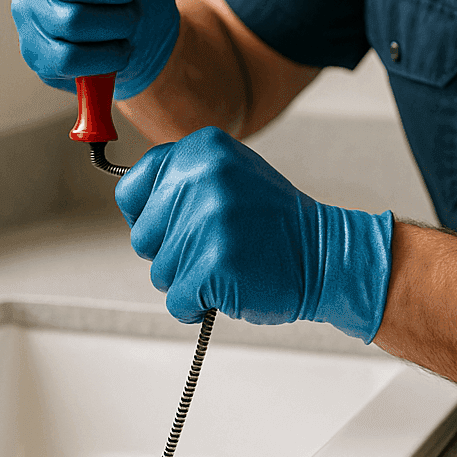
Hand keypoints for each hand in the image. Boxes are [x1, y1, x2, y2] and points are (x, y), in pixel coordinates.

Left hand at [116, 126, 394, 341]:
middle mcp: (201, 178)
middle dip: (171, 253)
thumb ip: (183, 177)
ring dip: (190, 279)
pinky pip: (177, 302)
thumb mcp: (229, 174)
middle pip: (143, 238)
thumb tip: (134, 200)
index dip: (149, 218)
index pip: (131, 191)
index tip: (173, 226)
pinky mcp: (213, 265)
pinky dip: (196, 306)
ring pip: (160, 273)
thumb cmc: (275, 223)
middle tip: (214, 246)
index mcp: (200, 149)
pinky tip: (229, 288)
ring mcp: (207, 222)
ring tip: (229, 264)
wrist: (325, 255)